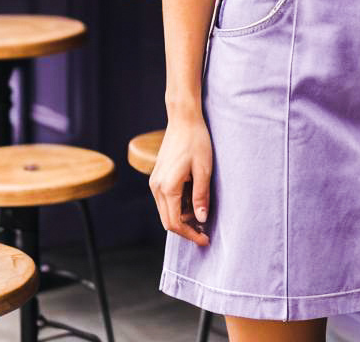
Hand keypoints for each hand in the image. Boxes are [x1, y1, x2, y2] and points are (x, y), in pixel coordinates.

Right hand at [149, 117, 213, 243]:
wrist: (183, 119)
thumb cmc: (196, 141)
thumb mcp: (204, 169)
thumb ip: (201, 196)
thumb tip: (200, 219)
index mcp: (168, 187)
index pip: (176, 223)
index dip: (190, 235)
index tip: (205, 239)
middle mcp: (156, 187)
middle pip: (168, 221)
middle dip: (186, 230)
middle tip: (205, 232)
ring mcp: (154, 182)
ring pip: (165, 211)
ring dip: (181, 218)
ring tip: (201, 216)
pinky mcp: (157, 177)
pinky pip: (165, 200)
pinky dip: (177, 207)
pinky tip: (192, 201)